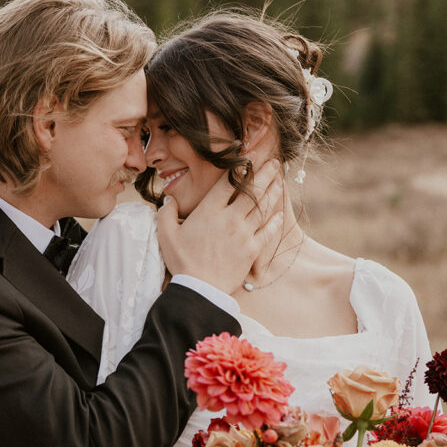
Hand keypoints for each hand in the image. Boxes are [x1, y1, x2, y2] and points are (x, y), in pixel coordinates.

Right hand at [156, 159, 283, 294]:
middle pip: (251, 191)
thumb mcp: (166, 235)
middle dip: (264, 174)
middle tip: (274, 163)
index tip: (250, 157)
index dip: (240, 167)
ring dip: (273, 192)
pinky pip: (267, 231)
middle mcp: (229, 218)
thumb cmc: (182, 262)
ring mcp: (243, 234)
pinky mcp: (252, 250)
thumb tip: (169, 199)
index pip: (228, 183)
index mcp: (208, 211)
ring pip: (262, 208)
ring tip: (280, 180)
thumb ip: (167, 213)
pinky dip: (275, 221)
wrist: (200, 289)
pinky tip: (280, 213)